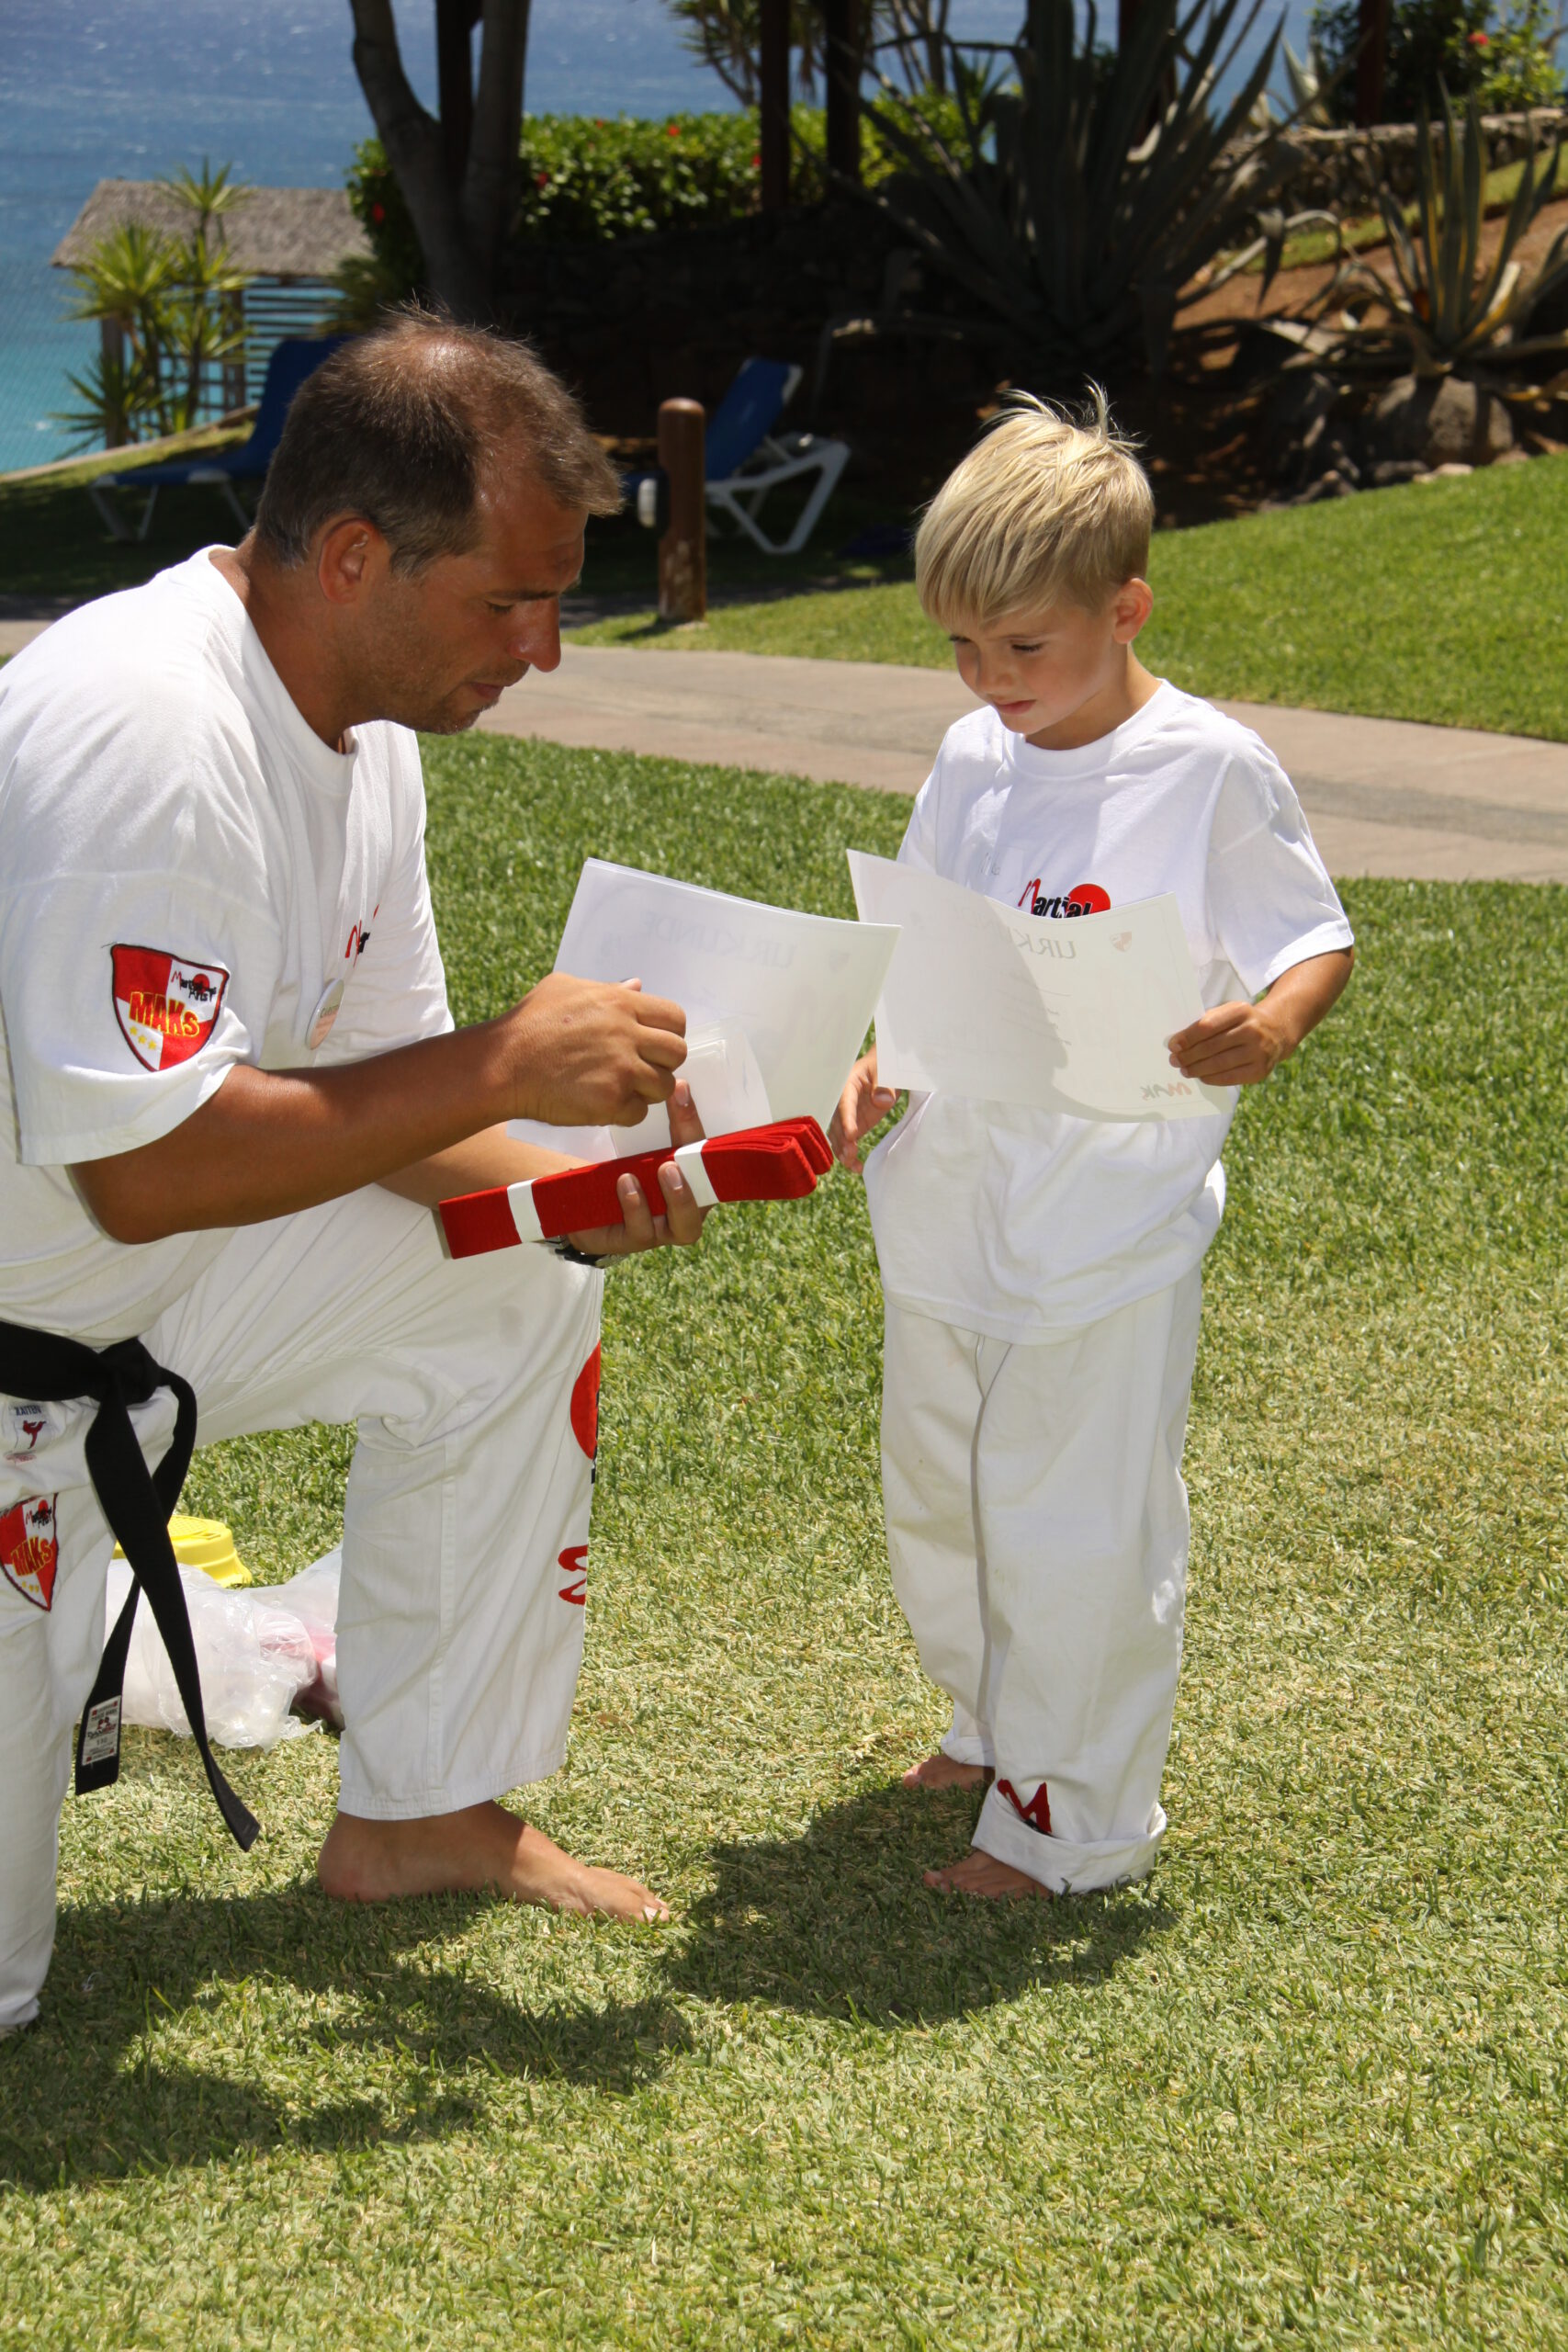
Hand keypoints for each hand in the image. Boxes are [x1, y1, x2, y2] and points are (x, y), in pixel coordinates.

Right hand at [500, 973, 686, 1127]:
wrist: (502, 1064)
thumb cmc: (528, 1024)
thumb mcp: (565, 987)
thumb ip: (607, 988)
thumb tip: (637, 985)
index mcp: (620, 1004)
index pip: (675, 1018)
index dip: (668, 1032)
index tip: (652, 1043)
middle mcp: (627, 1035)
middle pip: (677, 1053)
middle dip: (662, 1062)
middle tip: (639, 1067)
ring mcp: (621, 1070)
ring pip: (663, 1086)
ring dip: (646, 1090)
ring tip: (619, 1087)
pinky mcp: (610, 1102)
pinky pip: (639, 1112)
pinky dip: (625, 1111)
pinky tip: (603, 1102)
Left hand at [567, 1080, 708, 1258]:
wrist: (574, 1203)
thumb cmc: (615, 1171)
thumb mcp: (637, 1147)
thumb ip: (659, 1127)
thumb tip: (675, 1083)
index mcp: (689, 1184)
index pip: (706, 1158)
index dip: (696, 1126)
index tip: (679, 1091)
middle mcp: (682, 1210)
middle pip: (706, 1203)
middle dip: (701, 1177)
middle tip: (681, 1159)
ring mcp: (660, 1230)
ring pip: (684, 1227)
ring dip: (676, 1198)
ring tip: (659, 1170)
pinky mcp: (631, 1241)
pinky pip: (641, 1232)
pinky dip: (636, 1207)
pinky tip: (626, 1184)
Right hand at [830, 1052, 898, 1172]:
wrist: (884, 1068)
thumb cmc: (884, 1066)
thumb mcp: (887, 1070)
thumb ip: (885, 1085)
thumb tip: (882, 1101)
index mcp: (847, 1085)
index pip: (845, 1104)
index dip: (847, 1120)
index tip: (852, 1135)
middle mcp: (842, 1102)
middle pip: (837, 1123)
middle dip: (842, 1140)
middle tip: (850, 1153)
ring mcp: (847, 1116)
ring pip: (838, 1136)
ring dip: (843, 1151)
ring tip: (853, 1164)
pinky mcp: (854, 1125)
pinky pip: (847, 1142)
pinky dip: (849, 1155)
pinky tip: (857, 1168)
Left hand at [1167, 999, 1291, 1086]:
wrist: (1277, 1032)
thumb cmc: (1243, 1022)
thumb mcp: (1230, 1012)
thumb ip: (1208, 1022)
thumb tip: (1179, 1042)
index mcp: (1241, 1011)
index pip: (1208, 1026)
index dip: (1188, 1037)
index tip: (1173, 1045)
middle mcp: (1253, 1030)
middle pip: (1212, 1046)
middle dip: (1189, 1055)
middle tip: (1174, 1060)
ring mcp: (1259, 1052)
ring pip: (1220, 1064)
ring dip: (1197, 1069)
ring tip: (1184, 1070)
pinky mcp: (1260, 1070)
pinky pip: (1230, 1078)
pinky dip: (1212, 1078)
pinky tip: (1201, 1076)